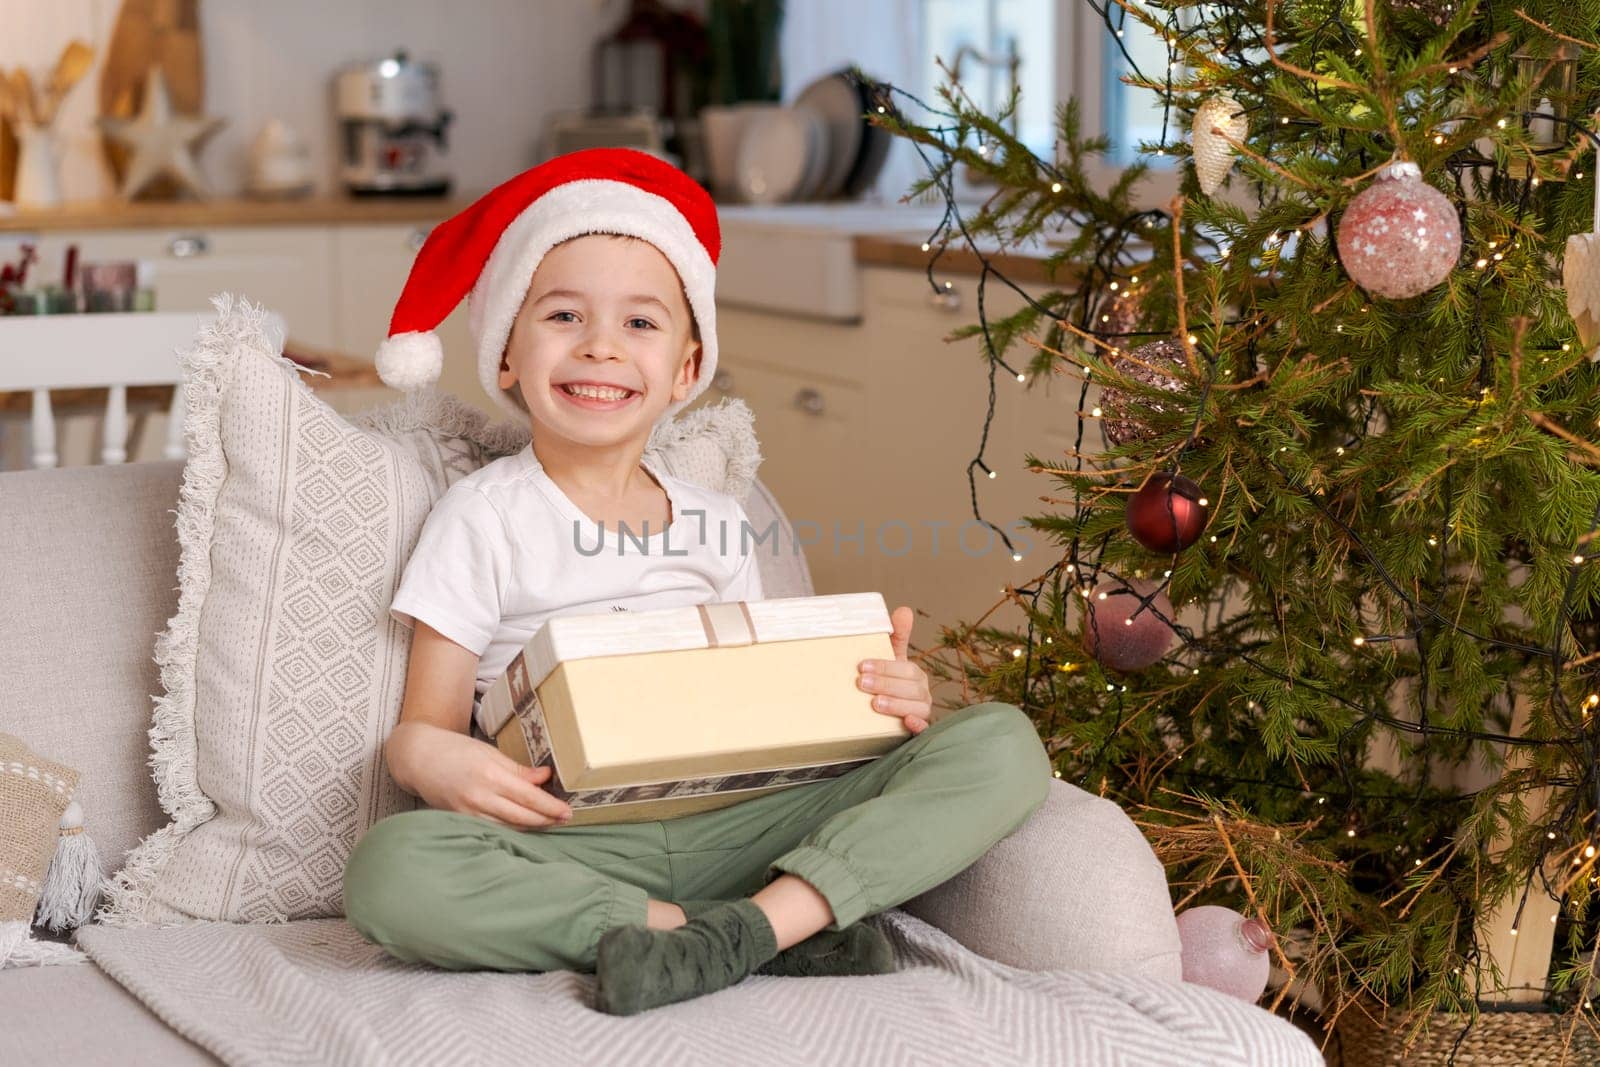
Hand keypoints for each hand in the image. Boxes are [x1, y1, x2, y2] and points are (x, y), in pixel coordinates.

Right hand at [391, 722, 572, 829]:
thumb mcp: (489, 753)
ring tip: (549, 822)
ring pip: (509, 826)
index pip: (529, 796)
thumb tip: (545, 776)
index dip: (550, 806)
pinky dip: (510, 828)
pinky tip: (523, 826)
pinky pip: (492, 828)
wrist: (418, 758)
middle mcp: (480, 796)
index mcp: (490, 775)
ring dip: (531, 826)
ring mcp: (468, 811)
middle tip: (565, 819)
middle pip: (522, 815)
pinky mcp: (460, 820)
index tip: (568, 811)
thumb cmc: (455, 750)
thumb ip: (518, 769)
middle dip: (546, 819)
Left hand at [858, 605, 932, 734]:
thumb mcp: (887, 662)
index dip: (885, 666)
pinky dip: (918, 725)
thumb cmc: (885, 686)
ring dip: (897, 704)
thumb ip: (895, 637)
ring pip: (917, 707)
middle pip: (911, 687)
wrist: (876, 723)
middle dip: (886, 684)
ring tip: (875, 704)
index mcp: (914, 675)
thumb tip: (904, 610)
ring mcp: (920, 713)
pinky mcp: (917, 732)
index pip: (905, 668)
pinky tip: (907, 721)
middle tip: (861, 683)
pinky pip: (924, 729)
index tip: (861, 666)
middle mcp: (921, 694)